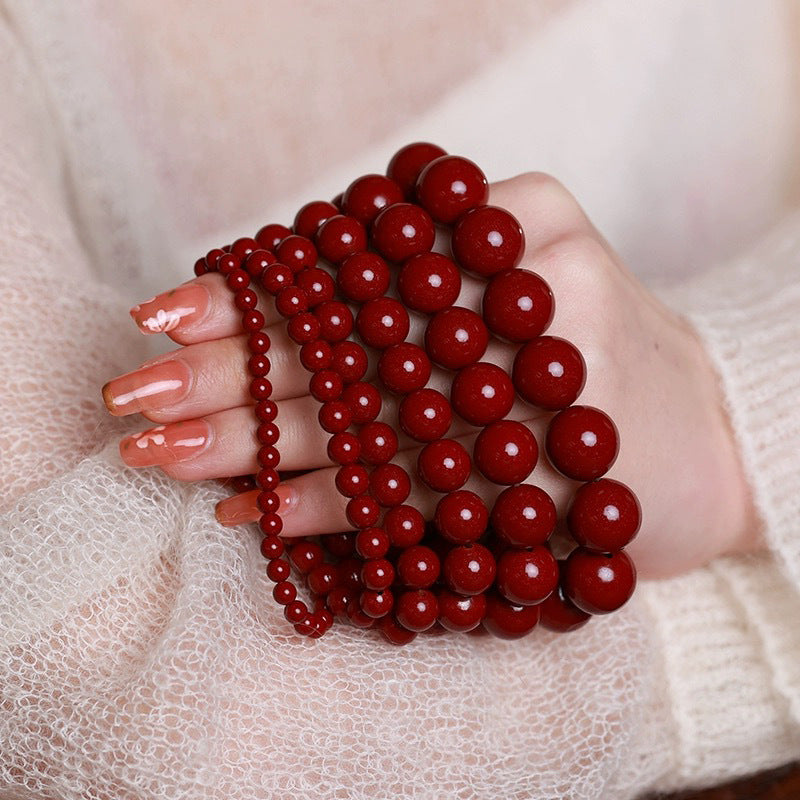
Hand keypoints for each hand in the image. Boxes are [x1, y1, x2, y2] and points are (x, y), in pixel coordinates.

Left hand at [101, 173, 761, 579]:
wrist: (714, 436)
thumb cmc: (586, 360)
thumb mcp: (516, 286)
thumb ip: (417, 289)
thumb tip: (250, 328)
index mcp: (518, 216)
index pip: (357, 258)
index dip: (253, 293)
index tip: (164, 319)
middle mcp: (540, 280)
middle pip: (353, 333)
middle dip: (230, 369)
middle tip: (135, 394)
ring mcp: (560, 370)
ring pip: (368, 412)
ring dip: (253, 442)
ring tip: (162, 455)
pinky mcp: (568, 468)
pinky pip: (419, 490)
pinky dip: (329, 507)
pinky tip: (254, 516)